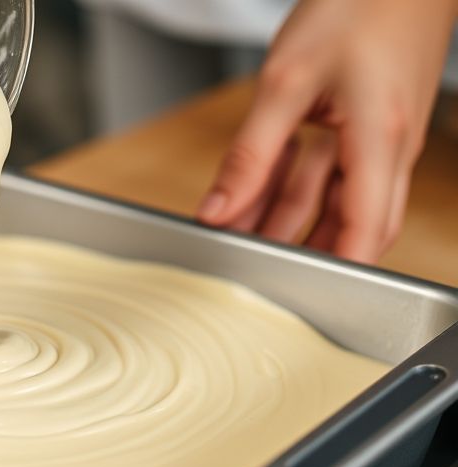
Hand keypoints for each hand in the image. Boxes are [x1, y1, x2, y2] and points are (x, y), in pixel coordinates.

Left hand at [197, 0, 457, 262]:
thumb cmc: (355, 7)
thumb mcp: (285, 83)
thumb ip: (250, 154)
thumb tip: (218, 210)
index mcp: (379, 144)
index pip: (364, 232)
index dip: (336, 272)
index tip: (297, 297)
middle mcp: (390, 150)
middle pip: (351, 224)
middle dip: (304, 251)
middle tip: (254, 266)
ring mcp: (384, 139)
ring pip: (337, 199)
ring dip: (290, 217)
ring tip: (239, 232)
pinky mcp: (371, 125)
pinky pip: (335, 170)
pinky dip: (296, 183)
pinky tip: (257, 189)